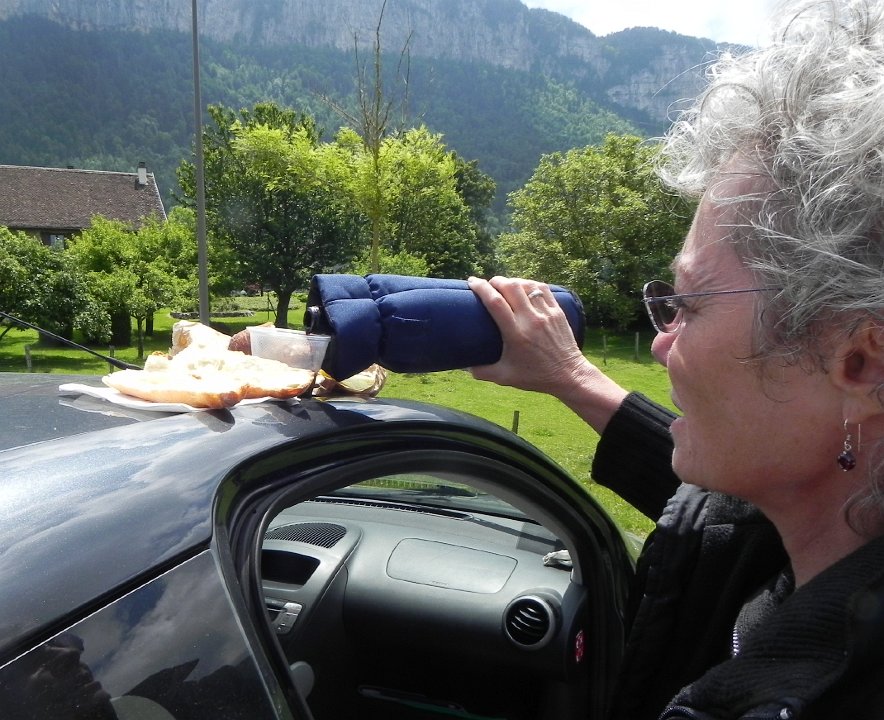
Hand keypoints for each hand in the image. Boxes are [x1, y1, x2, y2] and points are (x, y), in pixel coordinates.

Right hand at [467, 276, 626, 432]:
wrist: (568, 375)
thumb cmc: (535, 377)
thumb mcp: (504, 377)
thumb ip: (481, 372)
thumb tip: (462, 364)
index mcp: (516, 334)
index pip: (495, 302)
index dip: (481, 288)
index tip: (472, 282)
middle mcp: (531, 320)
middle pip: (510, 287)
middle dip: (496, 281)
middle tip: (487, 285)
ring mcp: (546, 314)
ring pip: (526, 285)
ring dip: (512, 281)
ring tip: (504, 285)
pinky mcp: (557, 312)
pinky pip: (542, 289)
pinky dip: (529, 284)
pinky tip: (523, 287)